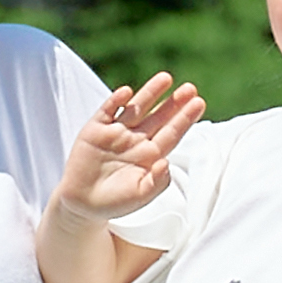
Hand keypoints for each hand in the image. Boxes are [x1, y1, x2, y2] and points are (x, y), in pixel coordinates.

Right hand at [63, 75, 205, 220]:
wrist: (82, 204)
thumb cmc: (115, 202)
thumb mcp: (141, 195)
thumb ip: (157, 182)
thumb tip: (166, 162)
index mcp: (150, 155)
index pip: (172, 133)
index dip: (185, 118)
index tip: (199, 103)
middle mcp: (136, 140)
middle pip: (159, 117)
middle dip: (174, 103)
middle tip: (190, 88)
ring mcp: (116, 133)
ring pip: (136, 108)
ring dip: (150, 93)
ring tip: (166, 78)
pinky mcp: (95, 129)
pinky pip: (108, 111)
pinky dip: (116, 101)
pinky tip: (127, 92)